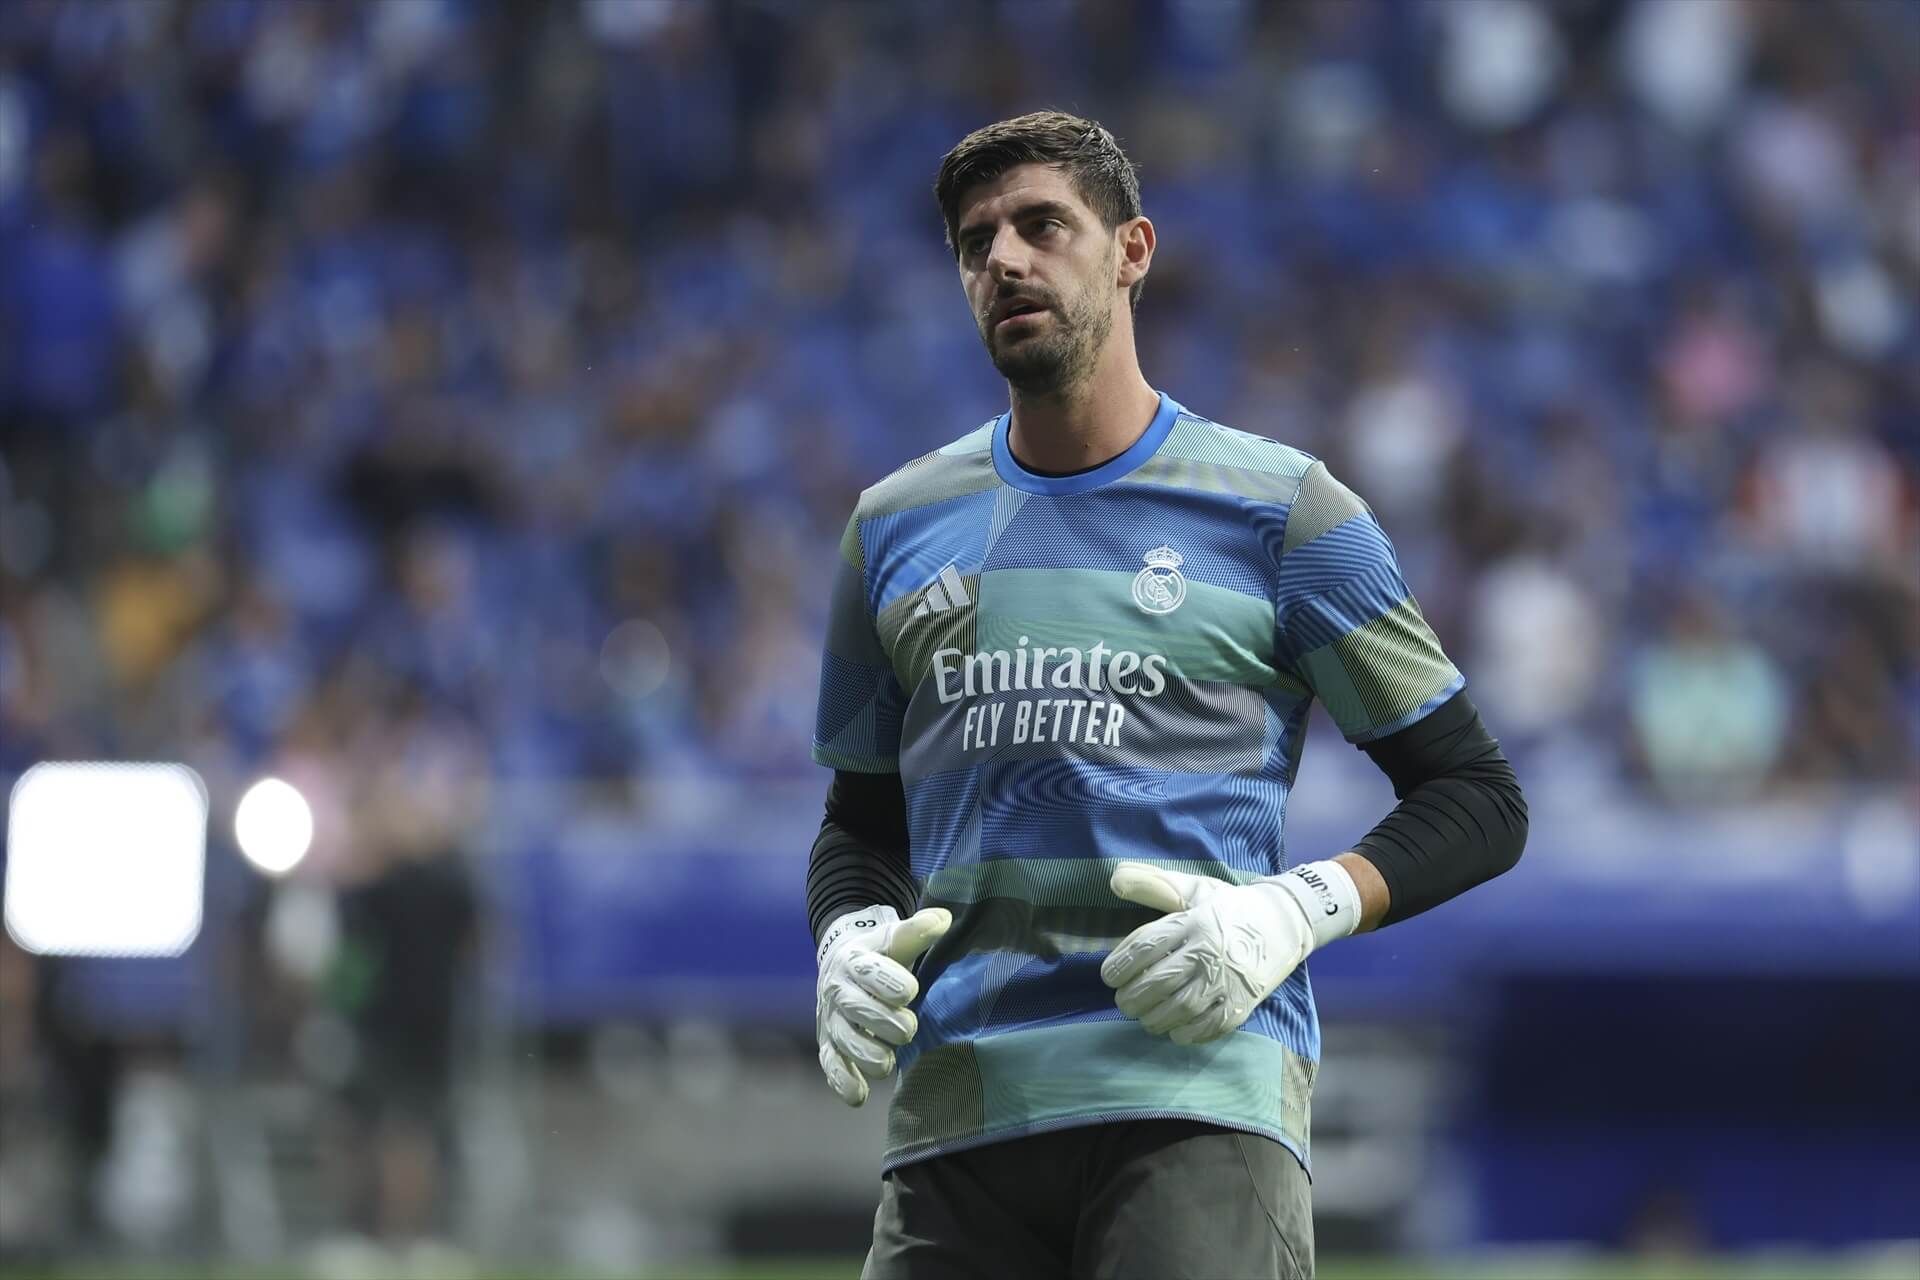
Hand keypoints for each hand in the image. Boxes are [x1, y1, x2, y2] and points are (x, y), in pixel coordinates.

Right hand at [815, 904, 950, 1105]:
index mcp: (855, 960)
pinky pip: (831, 1066)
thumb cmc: (880, 953)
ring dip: (866, 1055)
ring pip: (844, 1041)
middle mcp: (838, 991)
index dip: (888, 982)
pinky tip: (859, 1095)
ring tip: (888, 1062)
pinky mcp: (829, 1045)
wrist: (841, 965)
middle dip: (884, 1022)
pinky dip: (843, 1082)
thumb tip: (943, 919)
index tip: (911, 991)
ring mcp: (832, 1021)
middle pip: (857, 1009)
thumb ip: (918, 931)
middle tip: (908, 1029)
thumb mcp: (895, 937)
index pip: (868, 970)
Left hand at [1100, 861, 1357, 1044]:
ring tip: (1145, 1017)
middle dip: (1132, 997)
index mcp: (1193, 921)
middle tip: (1124, 1001)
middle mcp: (1209, 949)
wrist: (1286, 921)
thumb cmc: (1230, 907)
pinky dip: (1187, 1033)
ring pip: (1180, 1008)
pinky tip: (1175, 1030)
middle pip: (1158, 982)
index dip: (1120, 965)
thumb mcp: (1193, 890)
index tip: (1108, 976)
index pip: (1145, 946)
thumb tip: (1113, 879)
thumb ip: (1153, 885)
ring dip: (1154, 1018)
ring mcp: (1228, 978)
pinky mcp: (1245, 1001)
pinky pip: (1210, 1026)